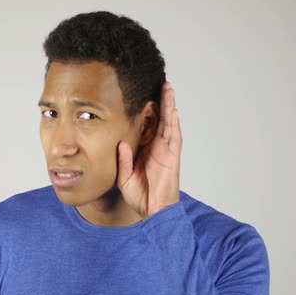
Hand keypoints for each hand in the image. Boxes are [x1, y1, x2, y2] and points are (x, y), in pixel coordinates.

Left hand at [117, 82, 181, 218]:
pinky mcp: (172, 156)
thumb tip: (121, 143)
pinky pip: (174, 136)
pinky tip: (173, 109)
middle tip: (160, 84)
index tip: (142, 96)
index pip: (147, 126)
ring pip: (169, 123)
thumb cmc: (140, 196)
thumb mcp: (124, 177)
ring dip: (169, 106)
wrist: (153, 211)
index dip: (147, 111)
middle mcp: (157, 147)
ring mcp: (166, 151)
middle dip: (161, 101)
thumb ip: (124, 160)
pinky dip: (174, 122)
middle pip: (160, 119)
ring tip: (168, 88)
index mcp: (146, 150)